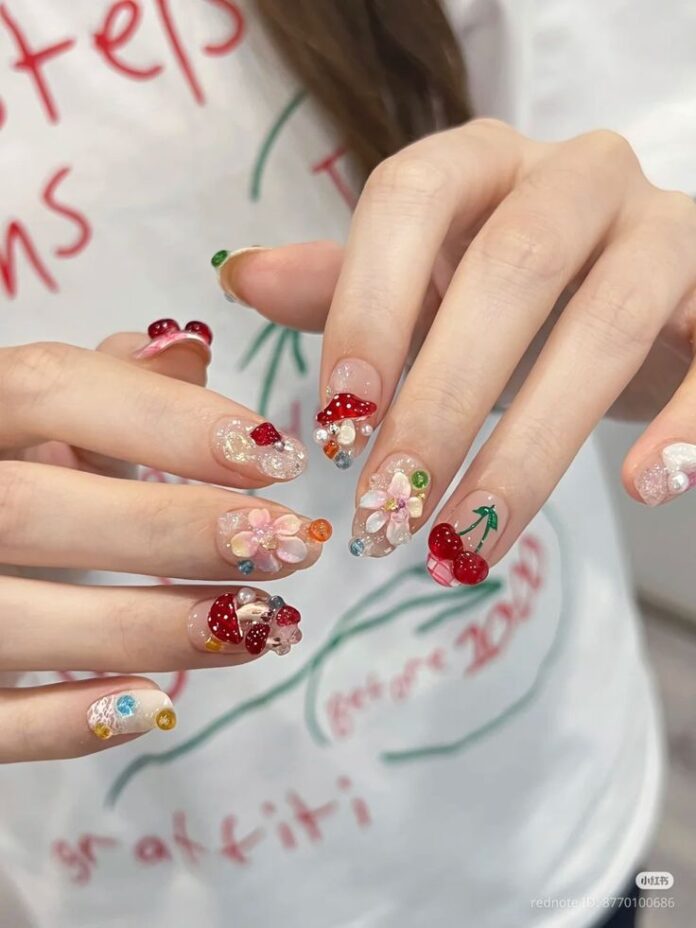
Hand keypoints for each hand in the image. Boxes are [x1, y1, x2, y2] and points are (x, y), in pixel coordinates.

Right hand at [0, 324, 329, 760]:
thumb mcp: (29, 419)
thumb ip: (103, 387)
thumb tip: (190, 347)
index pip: (49, 388)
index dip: (169, 420)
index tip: (276, 456)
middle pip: (34, 508)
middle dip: (176, 529)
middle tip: (290, 545)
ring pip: (14, 619)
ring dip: (151, 626)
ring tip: (261, 626)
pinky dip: (65, 722)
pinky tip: (157, 706)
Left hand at [214, 120, 695, 582]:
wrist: (643, 297)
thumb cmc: (513, 301)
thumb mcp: (424, 288)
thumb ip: (344, 285)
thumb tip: (239, 276)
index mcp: (483, 163)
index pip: (410, 197)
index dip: (367, 307)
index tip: (336, 427)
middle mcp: (577, 176)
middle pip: (512, 267)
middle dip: (443, 400)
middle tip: (389, 511)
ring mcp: (664, 229)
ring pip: (609, 321)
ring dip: (535, 445)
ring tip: (470, 539)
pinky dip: (687, 423)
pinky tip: (647, 490)